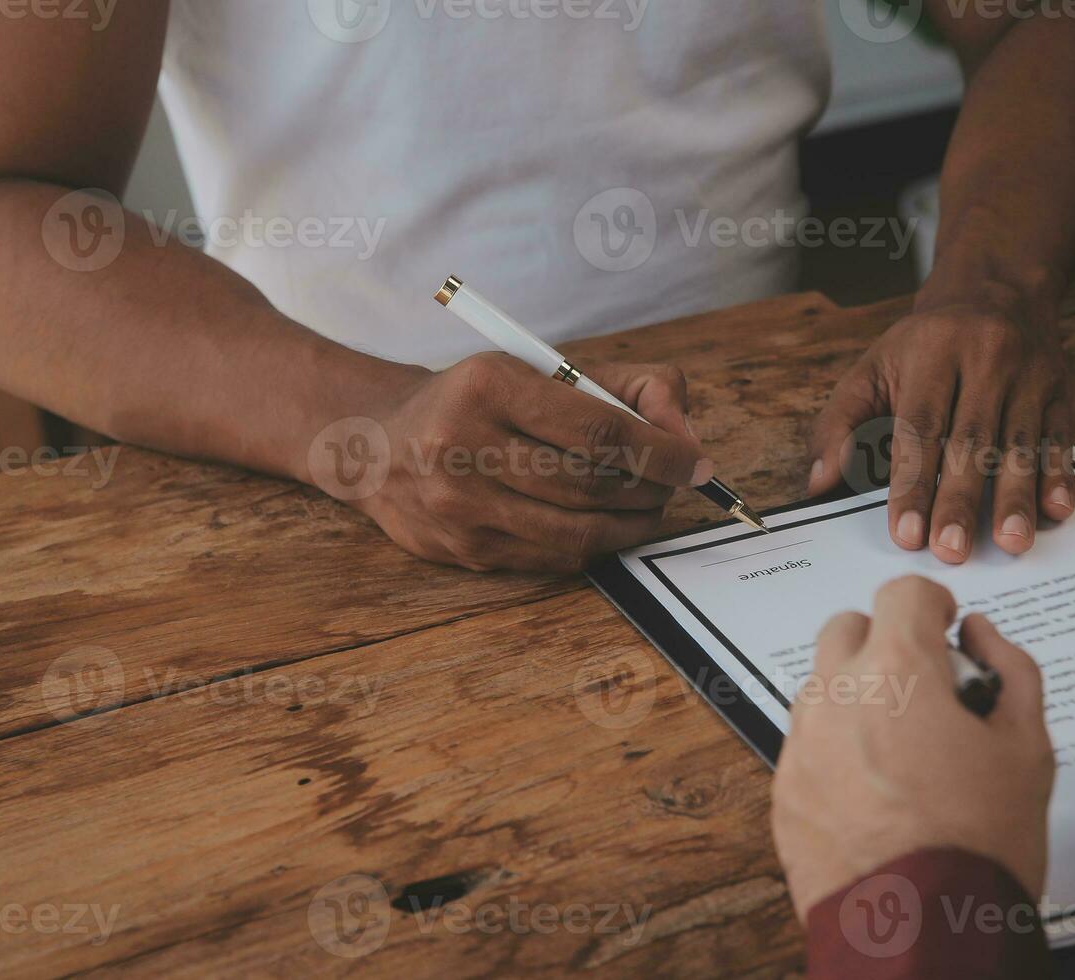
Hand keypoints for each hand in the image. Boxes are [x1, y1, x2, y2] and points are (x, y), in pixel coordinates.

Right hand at [322, 353, 710, 572]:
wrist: (378, 444)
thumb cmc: (478, 400)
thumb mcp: (540, 368)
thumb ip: (627, 388)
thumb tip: (684, 437)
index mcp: (488, 387)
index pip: (598, 429)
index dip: (662, 451)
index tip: (696, 462)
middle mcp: (465, 447)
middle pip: (593, 484)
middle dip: (652, 488)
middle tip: (674, 483)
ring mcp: (460, 507)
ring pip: (578, 532)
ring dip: (632, 524)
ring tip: (649, 506)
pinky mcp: (464, 551)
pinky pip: (554, 558)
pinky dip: (595, 545)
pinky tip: (606, 526)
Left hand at [771, 576, 1053, 919]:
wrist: (923, 932)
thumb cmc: (978, 845)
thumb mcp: (1028, 746)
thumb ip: (1010, 670)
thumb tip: (982, 636)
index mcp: (897, 671)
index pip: (903, 593)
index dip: (933, 605)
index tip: (945, 627)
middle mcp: (836, 696)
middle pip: (848, 629)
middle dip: (886, 642)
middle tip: (925, 685)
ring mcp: (803, 744)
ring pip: (823, 688)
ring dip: (858, 696)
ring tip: (905, 748)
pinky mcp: (784, 791)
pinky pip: (808, 745)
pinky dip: (837, 751)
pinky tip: (877, 791)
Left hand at [808, 294, 1074, 562]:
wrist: (996, 290)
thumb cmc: (925, 344)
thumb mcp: (872, 368)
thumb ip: (838, 424)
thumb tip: (818, 482)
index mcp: (932, 351)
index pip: (920, 427)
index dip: (913, 484)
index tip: (907, 533)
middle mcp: (985, 358)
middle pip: (970, 441)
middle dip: (960, 500)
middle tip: (952, 550)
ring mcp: (1030, 374)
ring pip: (1019, 444)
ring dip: (1014, 497)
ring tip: (1010, 543)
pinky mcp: (1063, 390)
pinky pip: (1061, 438)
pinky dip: (1059, 476)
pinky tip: (1055, 511)